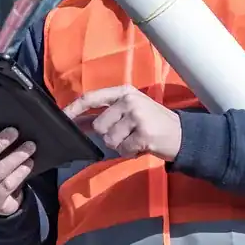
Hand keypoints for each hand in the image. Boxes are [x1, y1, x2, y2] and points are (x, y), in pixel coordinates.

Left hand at [63, 85, 181, 161]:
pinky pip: (123, 150)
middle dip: (109, 135)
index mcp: (124, 92)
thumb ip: (103, 114)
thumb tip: (75, 121)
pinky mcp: (144, 134)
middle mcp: (129, 101)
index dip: (75, 108)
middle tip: (127, 134)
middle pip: (98, 126)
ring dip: (120, 145)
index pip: (92, 98)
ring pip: (109, 140)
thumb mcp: (128, 111)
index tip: (62, 117)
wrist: (182, 134)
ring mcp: (138, 116)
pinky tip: (142, 146)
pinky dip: (130, 153)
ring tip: (136, 139)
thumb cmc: (151, 123)